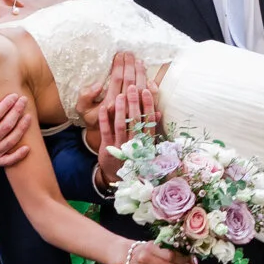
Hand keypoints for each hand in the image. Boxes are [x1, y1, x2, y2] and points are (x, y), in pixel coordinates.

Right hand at [0, 91, 32, 166]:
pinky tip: (27, 147)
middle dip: (17, 112)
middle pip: (6, 126)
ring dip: (22, 128)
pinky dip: (18, 155)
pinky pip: (8, 160)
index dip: (6, 105)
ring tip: (29, 116)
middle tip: (24, 101)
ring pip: (11, 141)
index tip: (14, 96)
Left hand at [90, 56, 157, 186]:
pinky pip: (106, 131)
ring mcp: (121, 147)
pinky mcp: (108, 149)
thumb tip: (158, 112)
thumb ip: (150, 129)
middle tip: (132, 87)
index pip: (148, 121)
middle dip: (134, 103)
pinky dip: (104, 119)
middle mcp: (135, 144)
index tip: (146, 90)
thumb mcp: (145, 145)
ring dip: (121, 109)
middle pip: (135, 120)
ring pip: (121, 125)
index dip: (148, 105)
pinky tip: (104, 107)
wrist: (118, 176)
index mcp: (145, 142)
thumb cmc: (133, 156)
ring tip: (120, 94)